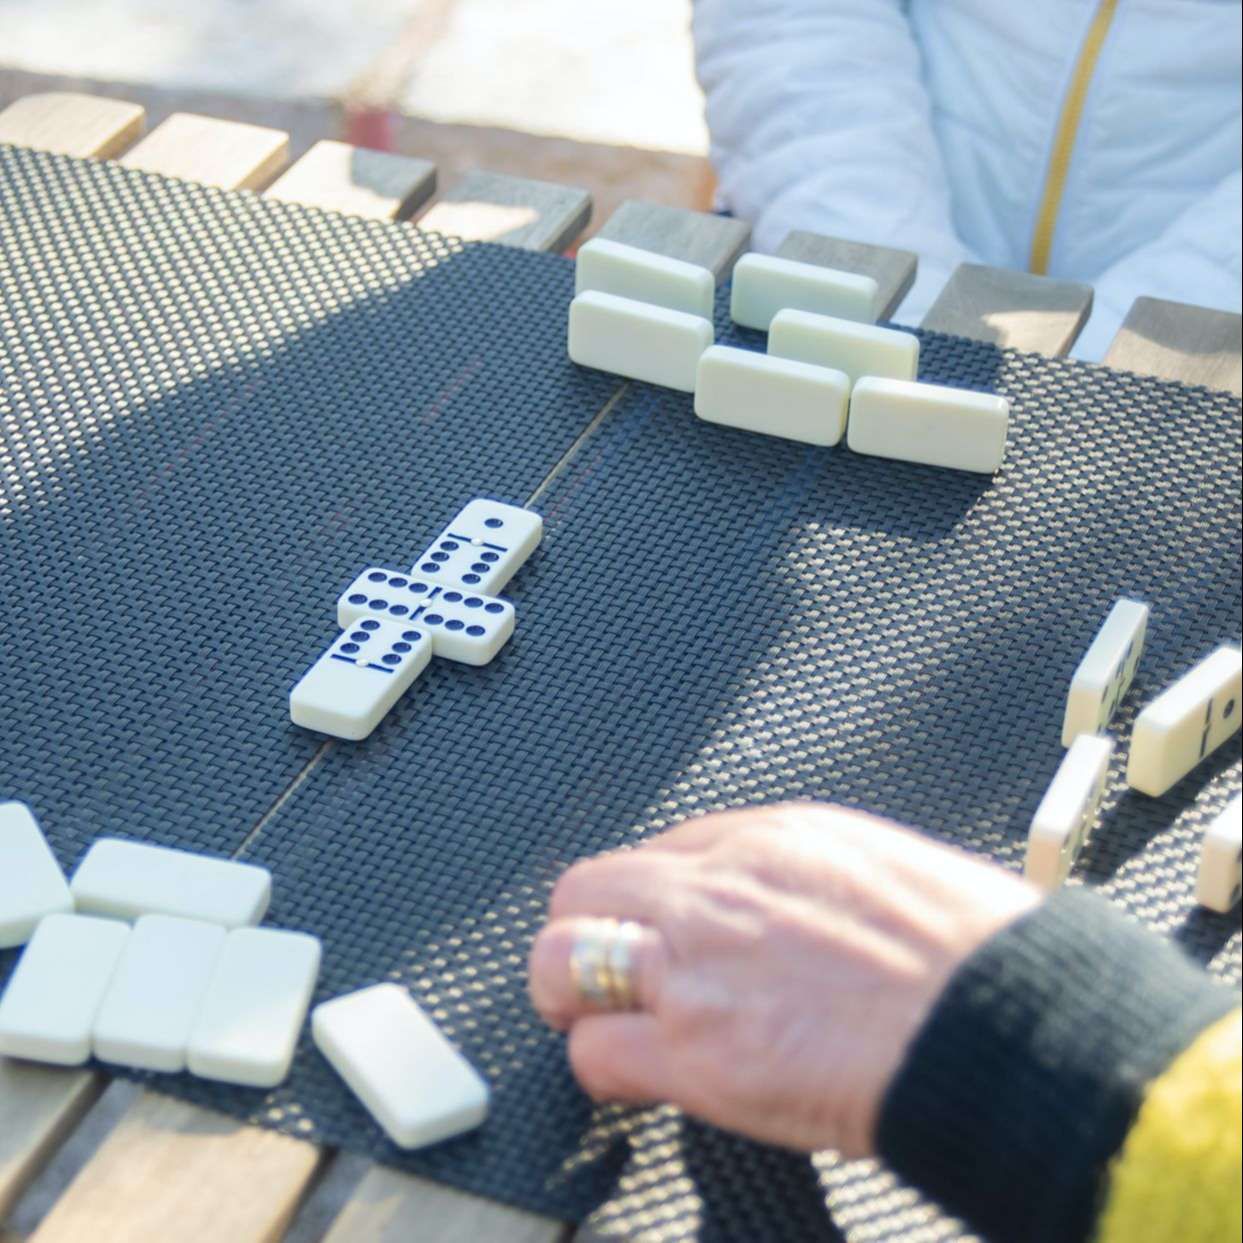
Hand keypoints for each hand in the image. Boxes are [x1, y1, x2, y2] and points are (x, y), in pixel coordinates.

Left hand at [528, 803, 1038, 1156]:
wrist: (1005, 1022)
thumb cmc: (974, 952)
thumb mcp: (884, 868)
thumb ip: (812, 881)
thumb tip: (790, 912)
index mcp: (770, 838)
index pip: (661, 852)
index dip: (650, 899)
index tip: (658, 929)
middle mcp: (716, 889)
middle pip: (588, 890)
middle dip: (587, 932)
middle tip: (604, 973)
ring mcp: (694, 968)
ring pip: (561, 958)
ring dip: (572, 992)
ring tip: (598, 1020)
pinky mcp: (695, 1053)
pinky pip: (596, 1054)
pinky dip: (606, 1067)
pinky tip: (639, 1078)